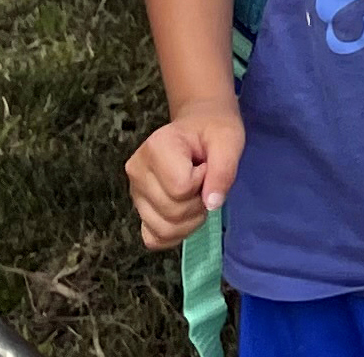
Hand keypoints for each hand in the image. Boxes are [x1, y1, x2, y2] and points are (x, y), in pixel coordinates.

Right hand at [125, 97, 243, 250]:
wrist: (200, 125)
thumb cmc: (214, 130)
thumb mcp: (229, 140)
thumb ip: (224, 169)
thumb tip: (212, 204)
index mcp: (156, 147)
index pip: (181, 188)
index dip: (204, 181)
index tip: (206, 164)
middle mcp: (137, 171)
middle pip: (173, 212)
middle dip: (199, 202)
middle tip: (206, 181)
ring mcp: (134, 192)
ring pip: (164, 230)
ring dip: (191, 220)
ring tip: (197, 194)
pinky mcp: (138, 209)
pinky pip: (154, 238)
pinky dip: (175, 234)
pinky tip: (187, 214)